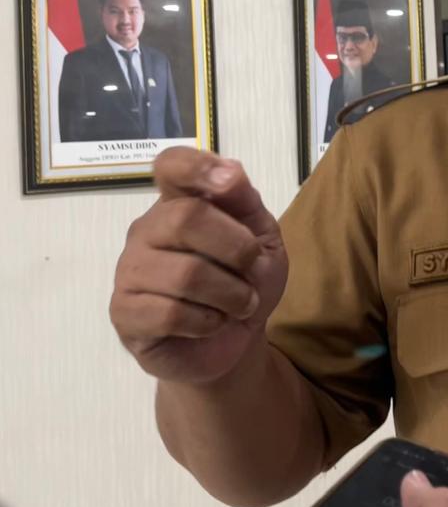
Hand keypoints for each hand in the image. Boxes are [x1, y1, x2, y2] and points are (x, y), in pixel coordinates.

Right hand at [109, 147, 287, 384]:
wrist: (236, 340)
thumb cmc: (246, 280)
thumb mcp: (262, 237)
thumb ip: (245, 202)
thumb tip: (228, 170)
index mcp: (180, 202)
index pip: (171, 166)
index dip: (196, 166)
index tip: (228, 183)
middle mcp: (148, 229)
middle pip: (186, 218)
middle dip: (237, 249)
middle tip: (254, 270)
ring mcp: (129, 270)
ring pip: (185, 274)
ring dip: (231, 294)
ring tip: (240, 305)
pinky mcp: (124, 313)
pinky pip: (170, 314)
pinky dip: (208, 321)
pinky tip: (212, 323)